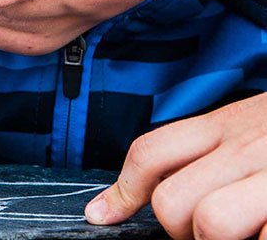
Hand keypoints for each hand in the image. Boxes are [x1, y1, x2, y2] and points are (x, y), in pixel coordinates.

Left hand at [84, 93, 266, 238]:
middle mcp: (243, 145)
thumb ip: (215, 147)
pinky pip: (265, 239)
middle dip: (180, 229)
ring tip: (243, 233)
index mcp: (226, 124)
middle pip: (170, 200)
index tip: (103, 215)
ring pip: (210, 222)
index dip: (122, 191)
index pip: (150, 152)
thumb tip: (178, 180)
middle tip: (204, 231)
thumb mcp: (254, 124)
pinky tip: (265, 231)